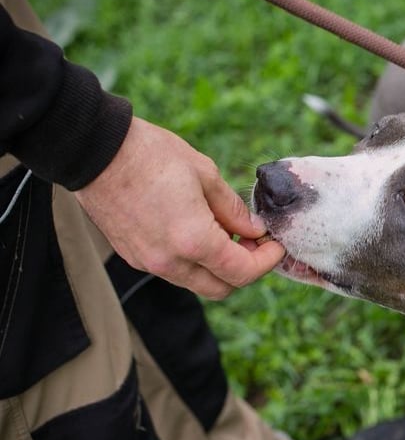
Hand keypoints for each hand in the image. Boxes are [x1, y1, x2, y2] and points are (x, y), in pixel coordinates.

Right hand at [74, 116, 284, 298]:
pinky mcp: (134, 257)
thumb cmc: (151, 155)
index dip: (267, 262)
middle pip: (221, 288)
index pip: (243, 273)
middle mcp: (170, 261)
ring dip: (218, 267)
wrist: (94, 151)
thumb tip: (254, 230)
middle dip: (245, 269)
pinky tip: (198, 231)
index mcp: (194, 241)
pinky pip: (174, 271)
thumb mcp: (205, 174)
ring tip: (226, 233)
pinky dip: (194, 261)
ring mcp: (149, 262)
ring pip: (197, 282)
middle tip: (253, 241)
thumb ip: (233, 210)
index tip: (275, 244)